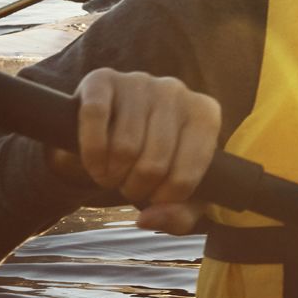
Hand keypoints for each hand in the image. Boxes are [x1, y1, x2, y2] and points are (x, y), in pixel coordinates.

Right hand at [44, 69, 220, 233]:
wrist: (109, 132)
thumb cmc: (152, 163)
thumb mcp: (175, 193)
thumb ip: (178, 217)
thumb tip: (150, 218)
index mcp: (206, 115)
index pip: (189, 174)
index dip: (165, 198)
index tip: (154, 198)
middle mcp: (177, 91)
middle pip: (154, 163)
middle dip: (135, 188)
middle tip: (127, 187)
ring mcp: (140, 81)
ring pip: (125, 146)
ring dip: (110, 175)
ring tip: (111, 176)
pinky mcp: (102, 79)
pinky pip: (95, 118)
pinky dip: (91, 151)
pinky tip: (93, 162)